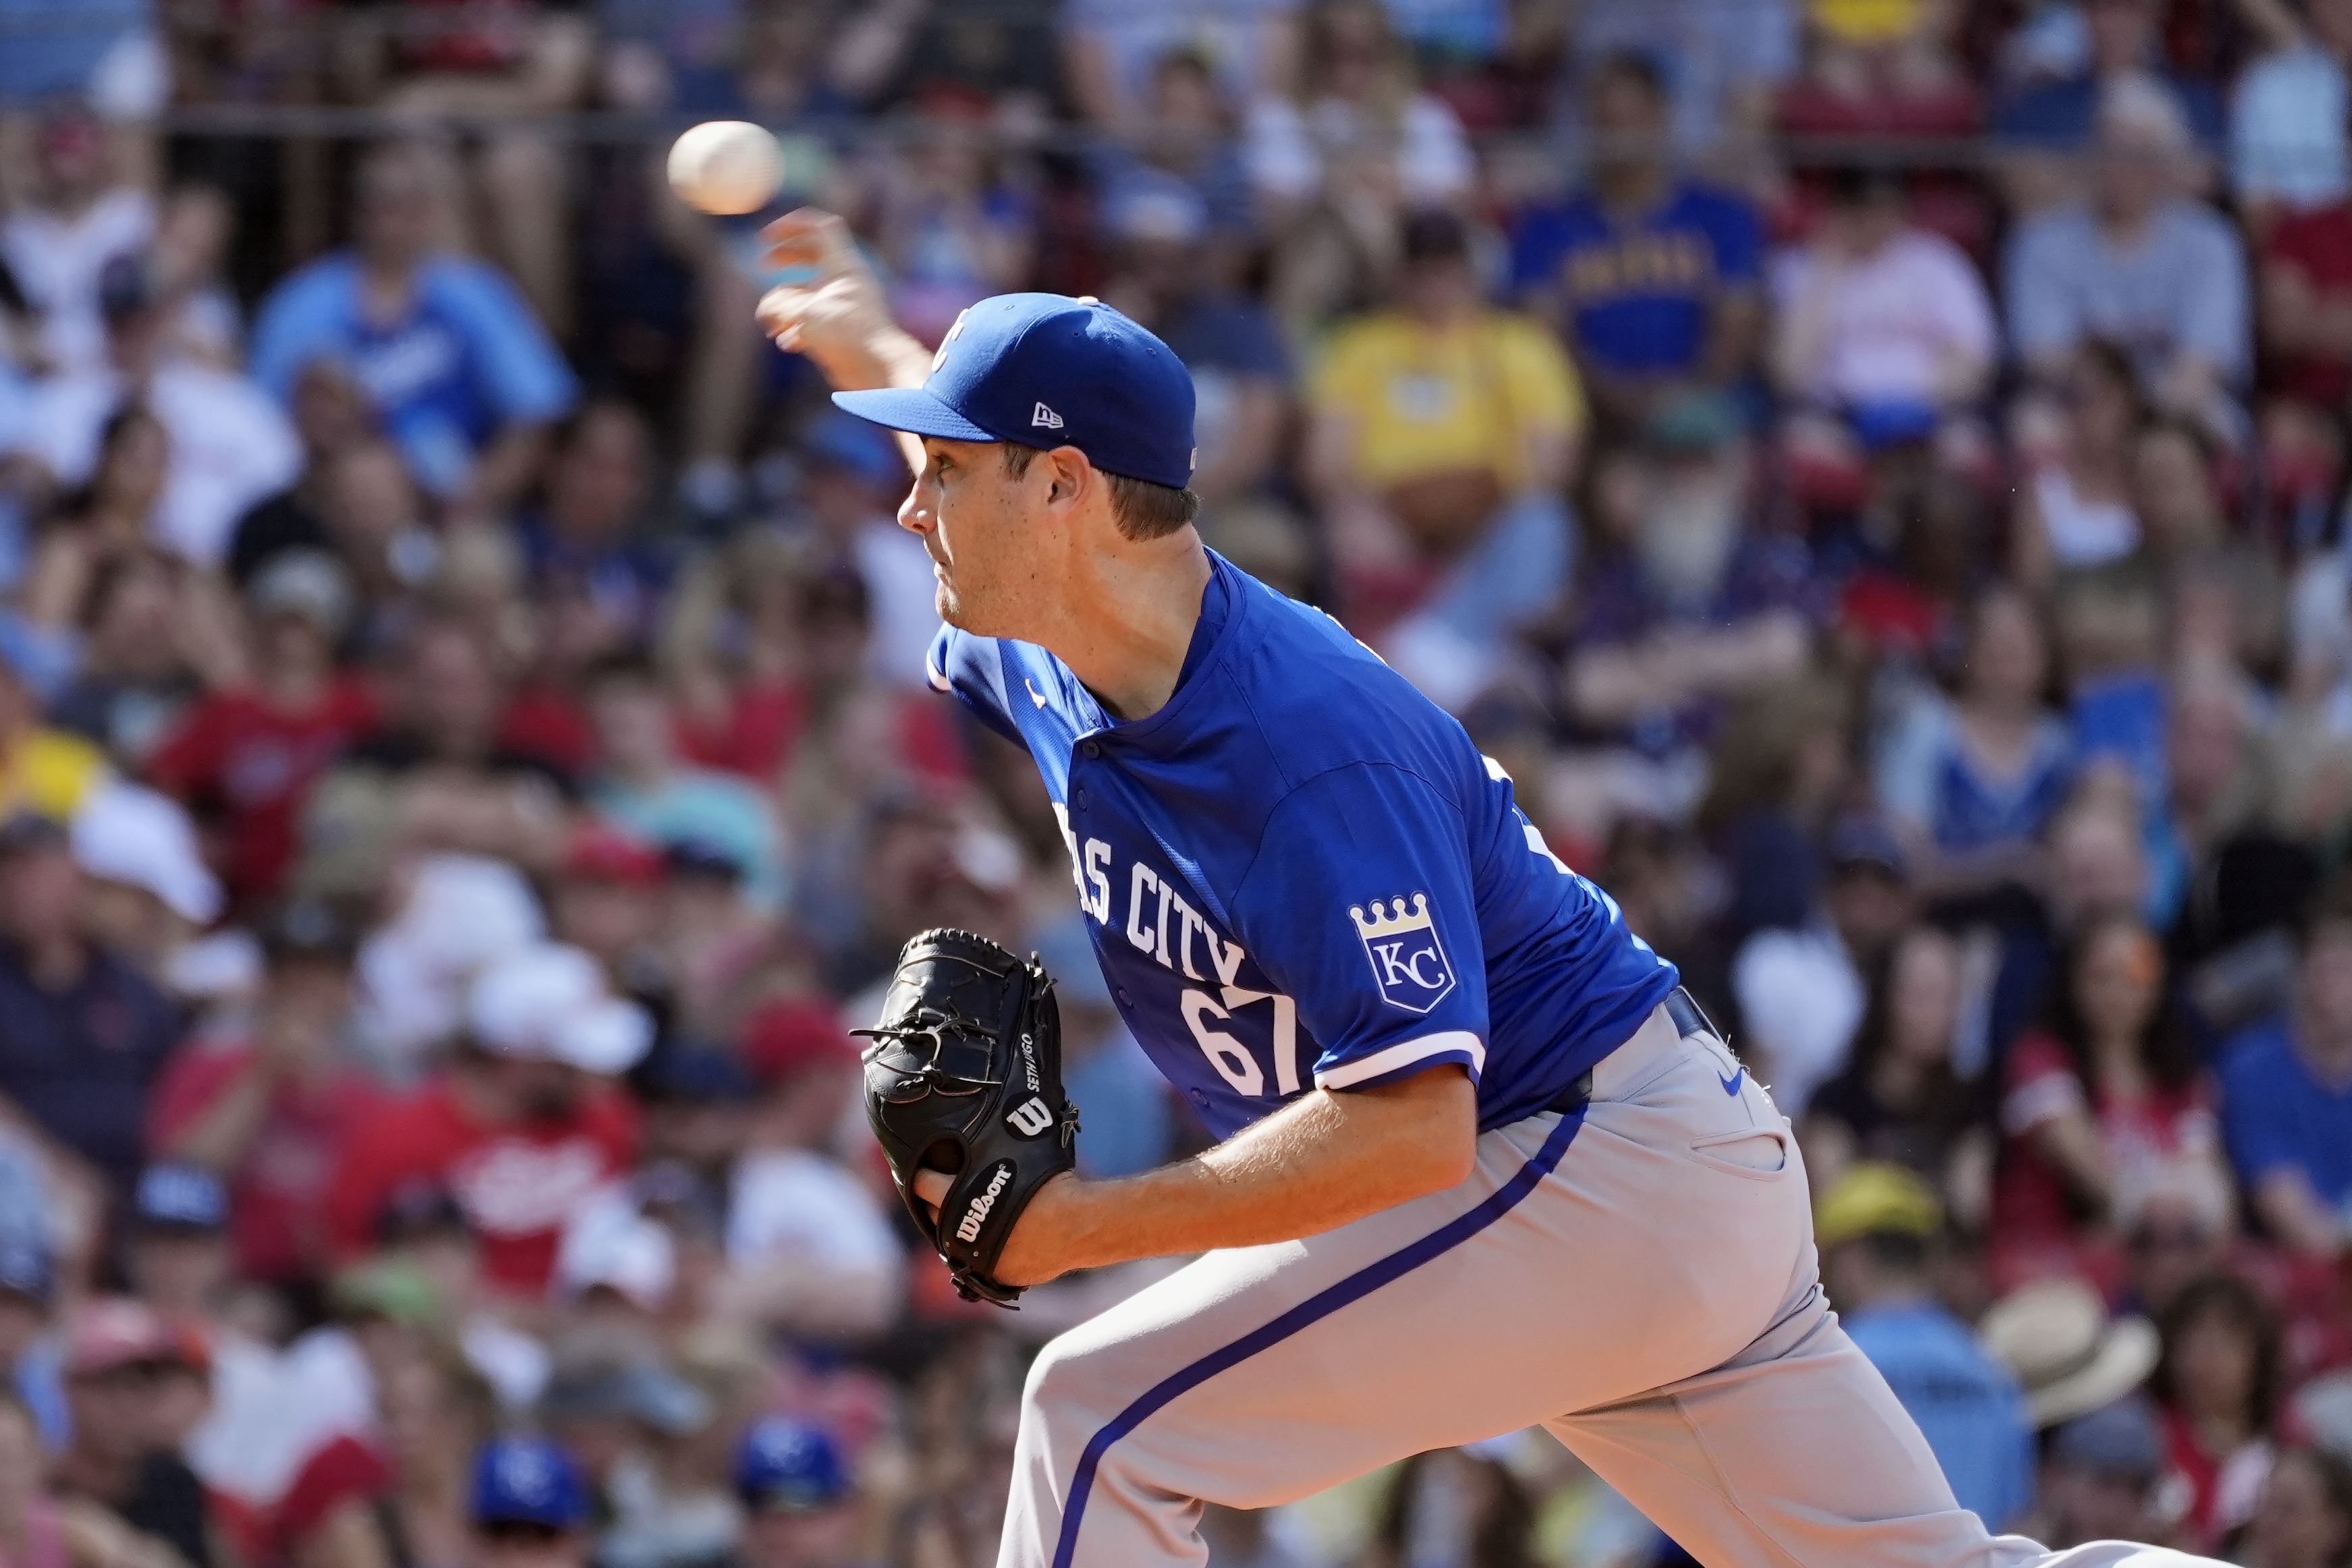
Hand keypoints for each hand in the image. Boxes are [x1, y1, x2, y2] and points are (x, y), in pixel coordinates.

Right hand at [754, 209, 924, 388]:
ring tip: (771, 321)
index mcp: (842, 265)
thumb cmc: (849, 336)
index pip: (819, 228)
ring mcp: (841, 304)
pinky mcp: (840, 329)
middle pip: (811, 253)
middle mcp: (843, 281)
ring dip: (784, 303)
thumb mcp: (804, 314)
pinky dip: (795, 327)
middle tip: (763, 263)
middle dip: (784, 256)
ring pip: (807, 291)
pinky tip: (787, 343)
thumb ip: (777, 305)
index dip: (791, 225)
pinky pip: (812, 319)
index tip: (767, 237)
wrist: (880, 369)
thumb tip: (767, 310)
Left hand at [911, 1167, 1078, 1288]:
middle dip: (934, 1204)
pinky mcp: (997, 1277)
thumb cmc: (1051, 1186)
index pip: (924, 1186)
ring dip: (955, 1230)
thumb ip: (989, 1165)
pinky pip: (979, 1264)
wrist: (1080, 1224)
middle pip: (935, 1217)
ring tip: (962, 1216)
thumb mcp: (1015, 1161)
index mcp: (959, 1200)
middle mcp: (962, 1233)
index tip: (920, 1172)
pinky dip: (982, 1252)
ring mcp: (978, 1259)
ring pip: (953, 1245)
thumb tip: (974, 1153)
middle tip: (940, 1192)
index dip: (921, 1177)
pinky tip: (991, 1239)